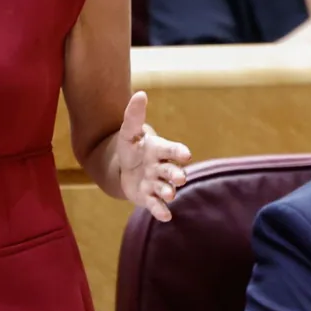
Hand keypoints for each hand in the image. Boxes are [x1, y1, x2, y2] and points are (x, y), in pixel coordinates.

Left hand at [115, 91, 190, 222]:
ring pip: (166, 189)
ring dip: (169, 191)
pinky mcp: (149, 198)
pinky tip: (165, 216)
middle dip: (176, 174)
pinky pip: (156, 205)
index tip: (186, 155)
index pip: (172, 150)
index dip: (178, 152)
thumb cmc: (131, 148)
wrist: (123, 169)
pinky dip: (161, 211)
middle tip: (180, 178)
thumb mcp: (128, 132)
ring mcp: (156, 184)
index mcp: (160, 150)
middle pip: (172, 171)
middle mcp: (162, 168)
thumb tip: (140, 94)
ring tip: (169, 194)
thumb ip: (134, 115)